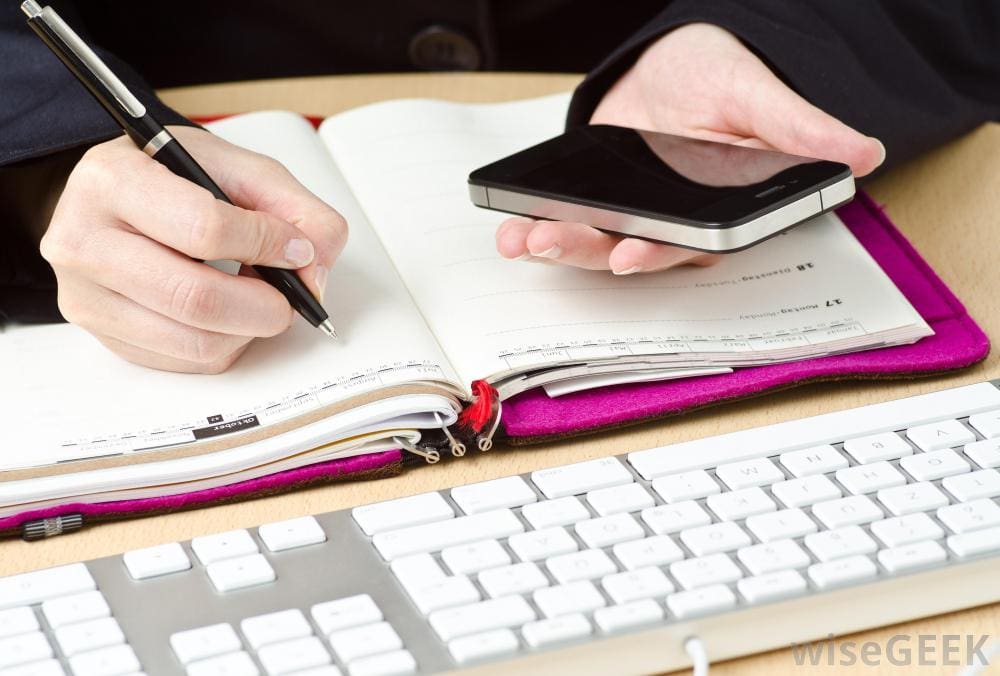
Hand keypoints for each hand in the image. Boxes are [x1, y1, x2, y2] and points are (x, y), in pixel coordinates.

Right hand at [41, 126, 346, 372]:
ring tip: (260, 300)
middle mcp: (83, 240)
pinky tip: (229, 314)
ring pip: (194, 342)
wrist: (114, 198)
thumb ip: (292, 206)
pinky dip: (226, 344)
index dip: (267, 244)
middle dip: (267, 305)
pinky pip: (185, 361)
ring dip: (249, 330)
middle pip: (196, 299)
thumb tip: (314, 263)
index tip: (296, 248)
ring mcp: (86, 296)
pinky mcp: (104, 337)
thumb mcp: (236, 167)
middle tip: (291, 296)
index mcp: (113, 180)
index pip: (204, 227)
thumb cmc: (173, 178)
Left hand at [495, 22, 884, 273]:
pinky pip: (567, 215)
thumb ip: (800, 127)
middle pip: (632, 248)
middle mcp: (673, 220)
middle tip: (548, 243)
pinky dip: (536, 221)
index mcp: (718, 209)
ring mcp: (632, 210)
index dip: (661, 250)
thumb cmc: (725, 78)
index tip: (629, 253)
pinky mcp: (597, 196)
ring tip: (519, 239)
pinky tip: (509, 223)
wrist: (678, 63)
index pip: (693, 241)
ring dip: (556, 243)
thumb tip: (864, 153)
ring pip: (595, 240)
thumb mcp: (759, 94)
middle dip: (589, 250)